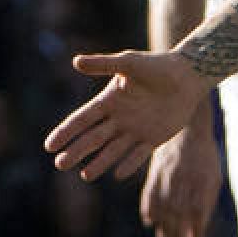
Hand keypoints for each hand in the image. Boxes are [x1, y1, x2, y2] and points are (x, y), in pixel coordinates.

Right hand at [44, 50, 212, 181]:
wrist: (188, 74)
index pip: (81, 119)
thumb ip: (103, 64)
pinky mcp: (154, 137)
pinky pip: (139, 154)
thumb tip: (76, 61)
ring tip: (86, 175)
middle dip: (77, 151)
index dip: (66, 132)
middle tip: (60, 164)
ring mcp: (135, 130)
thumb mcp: (128, 62)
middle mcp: (118, 119)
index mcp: (109, 102)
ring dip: (99, 162)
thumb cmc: (157, 65)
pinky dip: (129, 164)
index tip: (49, 146)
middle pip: (93, 139)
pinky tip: (118, 174)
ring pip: (112, 150)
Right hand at [140, 128, 222, 236]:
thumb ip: (207, 202)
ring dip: (163, 226)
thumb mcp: (213, 175)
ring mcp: (168, 175)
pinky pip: (148, 195)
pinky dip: (148, 210)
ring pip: (163, 207)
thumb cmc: (204, 156)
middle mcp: (185, 178)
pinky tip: (151, 221)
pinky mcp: (155, 172)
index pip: (198, 210)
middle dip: (178, 233)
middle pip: (179, 213)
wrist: (188, 128)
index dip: (195, 229)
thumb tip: (199, 230)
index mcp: (204, 178)